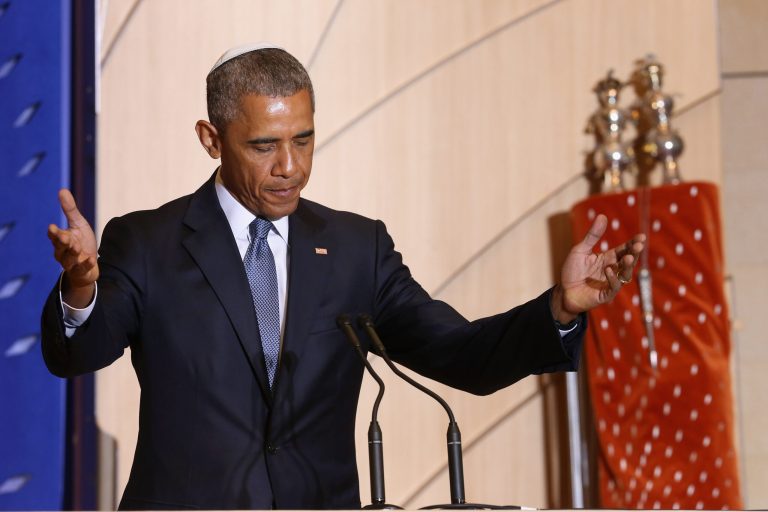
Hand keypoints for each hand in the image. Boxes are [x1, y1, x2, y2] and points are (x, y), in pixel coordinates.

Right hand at [47, 189, 98, 306]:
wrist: (90, 263)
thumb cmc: (81, 242)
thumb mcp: (78, 224)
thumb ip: (70, 210)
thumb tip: (62, 190)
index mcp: (61, 239)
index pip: (54, 236)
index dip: (53, 233)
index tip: (52, 227)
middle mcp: (63, 252)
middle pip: (60, 247)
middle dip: (62, 242)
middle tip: (64, 236)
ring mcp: (71, 263)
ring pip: (68, 259)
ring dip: (72, 252)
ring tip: (77, 247)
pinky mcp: (81, 271)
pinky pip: (82, 269)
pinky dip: (86, 265)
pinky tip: (92, 259)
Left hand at [551, 214, 644, 322]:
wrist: (563, 292)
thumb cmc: (572, 271)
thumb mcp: (580, 250)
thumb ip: (592, 236)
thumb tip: (602, 216)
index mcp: (608, 258)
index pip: (624, 250)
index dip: (632, 244)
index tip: (641, 237)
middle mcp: (613, 270)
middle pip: (628, 260)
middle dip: (634, 253)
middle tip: (639, 245)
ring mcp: (610, 283)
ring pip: (625, 274)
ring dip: (627, 266)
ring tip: (628, 258)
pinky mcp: (606, 294)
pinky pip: (614, 287)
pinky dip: (612, 278)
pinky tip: (609, 270)